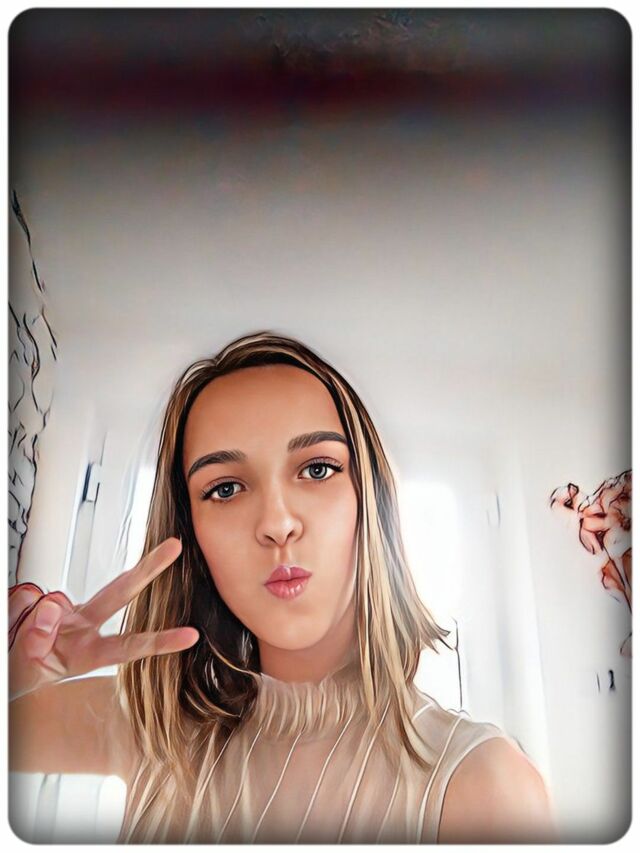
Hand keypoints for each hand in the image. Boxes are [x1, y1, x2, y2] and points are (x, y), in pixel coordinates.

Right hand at [9, 538, 197, 701]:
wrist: (5, 662)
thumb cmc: (22, 671)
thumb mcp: (32, 669)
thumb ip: (40, 641)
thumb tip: (50, 607)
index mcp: (89, 652)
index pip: (129, 646)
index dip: (161, 641)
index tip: (192, 636)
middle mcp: (83, 625)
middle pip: (119, 592)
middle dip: (148, 569)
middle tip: (175, 546)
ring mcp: (62, 611)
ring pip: (51, 599)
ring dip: (30, 619)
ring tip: (15, 638)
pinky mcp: (39, 598)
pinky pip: (26, 597)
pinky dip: (15, 610)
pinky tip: (12, 622)